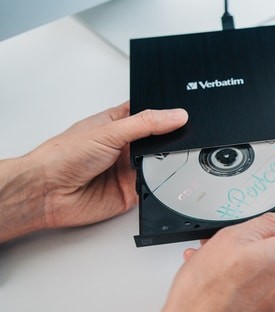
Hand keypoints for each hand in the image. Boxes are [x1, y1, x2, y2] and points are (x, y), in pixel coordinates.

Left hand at [25, 102, 187, 229]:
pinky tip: (155, 181)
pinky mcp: (131, 193)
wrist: (48, 192)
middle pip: (158, 142)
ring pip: (159, 166)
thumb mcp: (110, 131)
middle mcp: (123, 147)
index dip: (166, 114)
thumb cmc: (62, 156)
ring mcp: (128, 170)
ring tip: (163, 161)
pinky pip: (154, 189)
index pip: (148, 114)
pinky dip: (158, 187)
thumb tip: (176, 116)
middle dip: (168, 142)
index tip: (184, 115)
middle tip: (178, 139)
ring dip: (163, 165)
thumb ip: (146, 124)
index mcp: (116, 124)